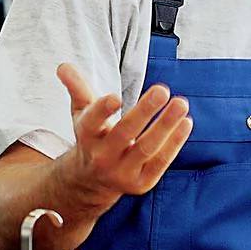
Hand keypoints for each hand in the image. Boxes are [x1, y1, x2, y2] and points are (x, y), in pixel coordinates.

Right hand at [56, 63, 192, 211]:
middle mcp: (102, 157)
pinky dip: (174, 143)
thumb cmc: (92, 137)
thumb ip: (77, 88)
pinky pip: (160, 162)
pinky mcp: (141, 183)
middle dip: (143, 112)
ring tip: (181, 103)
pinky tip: (186, 122)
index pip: (91, 123)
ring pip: (146, 148)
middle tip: (162, 90)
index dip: (102, 111)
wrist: (92, 181)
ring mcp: (122, 173)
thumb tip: (64, 66)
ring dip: (166, 125)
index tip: (115, 97)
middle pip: (124, 134)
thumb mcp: (82, 113)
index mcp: (86, 136)